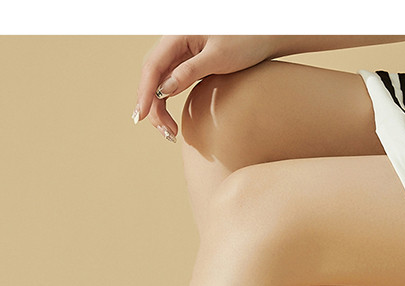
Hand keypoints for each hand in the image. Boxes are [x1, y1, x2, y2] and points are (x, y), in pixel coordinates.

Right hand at [132, 35, 280, 142]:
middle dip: (151, 105)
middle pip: (152, 76)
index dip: (145, 92)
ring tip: (170, 132)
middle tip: (164, 130)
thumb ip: (190, 71)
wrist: (264, 36)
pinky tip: (170, 120)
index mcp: (178, 34)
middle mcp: (174, 42)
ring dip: (159, 108)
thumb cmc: (246, 40)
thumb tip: (165, 90)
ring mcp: (179, 54)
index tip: (141, 116)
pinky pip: (170, 84)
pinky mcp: (186, 64)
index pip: (153, 65)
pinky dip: (167, 103)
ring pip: (159, 83)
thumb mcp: (219, 57)